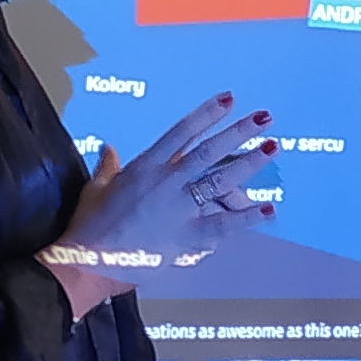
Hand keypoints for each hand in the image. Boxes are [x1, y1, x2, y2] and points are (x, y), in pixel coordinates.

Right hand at [54, 94, 279, 276]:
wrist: (88, 261)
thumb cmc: (89, 225)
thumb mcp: (95, 189)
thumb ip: (108, 166)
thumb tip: (109, 149)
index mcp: (145, 167)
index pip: (182, 132)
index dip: (207, 114)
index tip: (228, 100)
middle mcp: (167, 182)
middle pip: (210, 151)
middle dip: (238, 132)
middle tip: (263, 119)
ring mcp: (179, 209)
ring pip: (221, 181)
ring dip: (249, 163)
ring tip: (272, 148)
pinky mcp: (186, 236)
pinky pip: (223, 225)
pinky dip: (247, 218)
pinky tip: (269, 209)